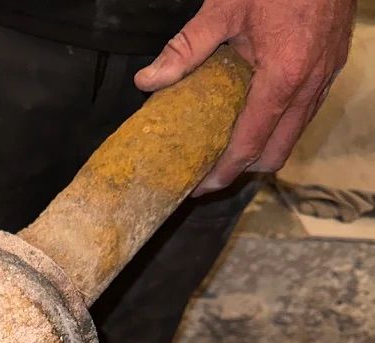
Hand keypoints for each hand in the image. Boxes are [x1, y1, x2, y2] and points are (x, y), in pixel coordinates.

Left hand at [134, 0, 354, 193]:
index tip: (200, 186)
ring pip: (294, 134)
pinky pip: (306, 110)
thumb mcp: (225, 7)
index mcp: (283, 77)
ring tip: (229, 146)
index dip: (223, 173)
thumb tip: (148, 80)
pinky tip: (256, 113)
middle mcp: (310, 85)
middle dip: (244, 169)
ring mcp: (326, 76)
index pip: (250, 145)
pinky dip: (281, 123)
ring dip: (264, 147)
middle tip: (212, 170)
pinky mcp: (332, 65)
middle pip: (277, 153)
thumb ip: (187, 47)